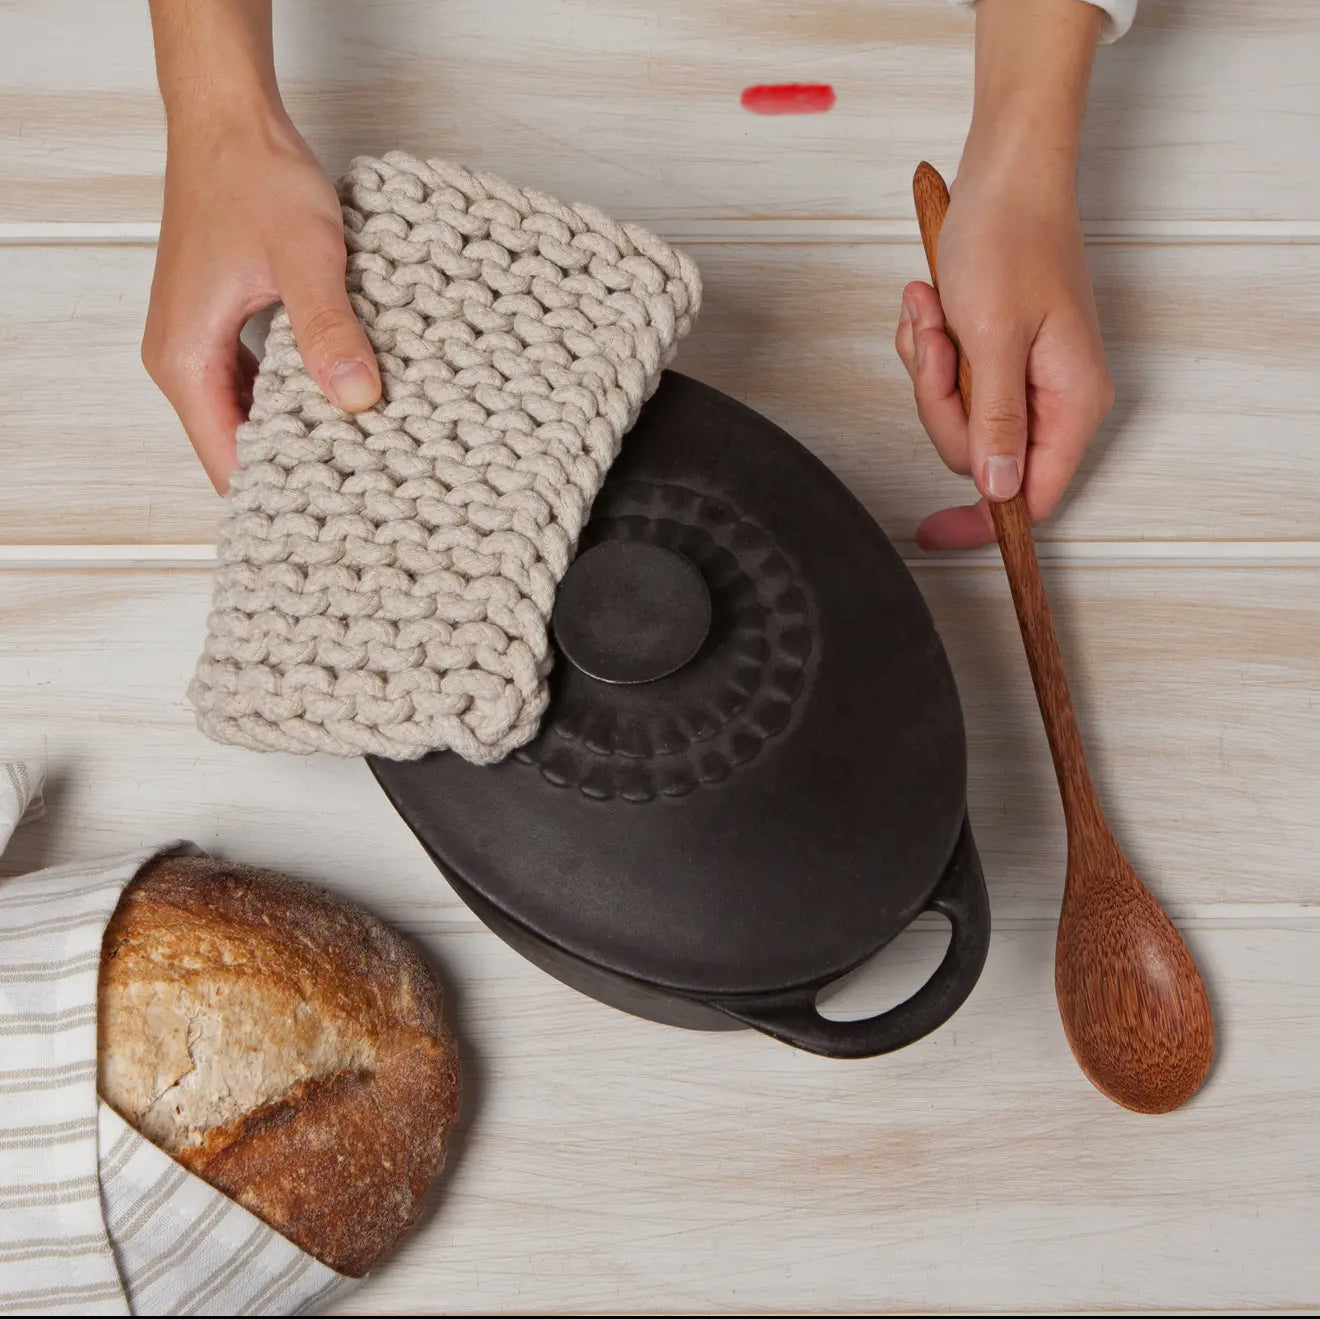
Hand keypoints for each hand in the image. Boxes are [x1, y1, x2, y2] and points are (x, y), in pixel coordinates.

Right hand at [142, 110, 380, 492]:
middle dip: (300, 467)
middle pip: (238, 448)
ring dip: (302, 430)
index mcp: (186, 360)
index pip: (228, 463)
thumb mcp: (304, 257)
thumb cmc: (254, 177)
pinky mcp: (223, 326)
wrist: (231, 120)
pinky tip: (340, 400)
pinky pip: (259, 385)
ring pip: (251, 417)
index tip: (340, 510)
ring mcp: (201, 344)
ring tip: (364, 452)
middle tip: (367, 487)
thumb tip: (357, 398)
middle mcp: (183, 361)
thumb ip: (328, 329)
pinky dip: (297, 397)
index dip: (283, 492)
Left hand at [893, 0, 1111, 549]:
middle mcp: (1053, 397)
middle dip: (939, 402)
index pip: (1031, 495)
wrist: (1005, 171)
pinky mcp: (998, 354)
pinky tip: (930, 306)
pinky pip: (948, 381)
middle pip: (976, 454)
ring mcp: (1025, 376)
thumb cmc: (1010, 238)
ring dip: (928, 367)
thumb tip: (1000, 490)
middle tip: (935, 342)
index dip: (981, 518)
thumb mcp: (995, 338)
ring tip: (932, 310)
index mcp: (1071, 401)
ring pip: (955, 416)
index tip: (931, 532)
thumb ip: (996, 421)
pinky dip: (928, 348)